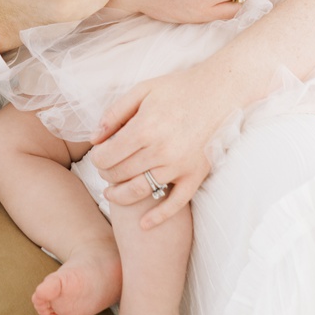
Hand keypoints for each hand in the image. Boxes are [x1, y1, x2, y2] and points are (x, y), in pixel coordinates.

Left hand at [87, 63, 237, 228]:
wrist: (221, 92)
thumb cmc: (179, 88)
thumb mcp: (142, 90)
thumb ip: (114, 113)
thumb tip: (93, 138)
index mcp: (145, 128)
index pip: (106, 156)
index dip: (96, 158)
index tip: (98, 154)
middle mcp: (161, 150)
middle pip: (119, 174)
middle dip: (105, 174)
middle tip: (105, 169)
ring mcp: (179, 166)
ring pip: (140, 191)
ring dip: (120, 196)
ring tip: (111, 193)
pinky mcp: (195, 175)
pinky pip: (175, 203)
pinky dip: (158, 217)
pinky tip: (144, 225)